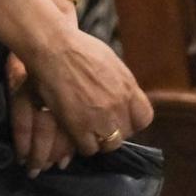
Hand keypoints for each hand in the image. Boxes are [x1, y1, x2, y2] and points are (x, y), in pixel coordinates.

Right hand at [12, 23, 152, 164]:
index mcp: (128, 87)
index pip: (143, 119)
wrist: (52, 46)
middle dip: (111, 130)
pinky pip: (88, 148)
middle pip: (124, 133)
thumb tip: (120, 94)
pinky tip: (71, 131)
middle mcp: (120, 104)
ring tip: (82, 129)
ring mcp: (102, 117)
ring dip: (97, 139)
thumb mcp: (108, 60)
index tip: (118, 119)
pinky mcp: (80, 126)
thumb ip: (119, 83)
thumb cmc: (75, 47)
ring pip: (108, 145)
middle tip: (95, 123)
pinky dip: (80, 143)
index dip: (130, 121)